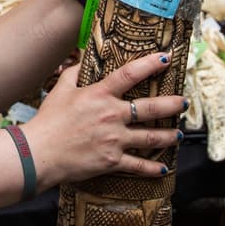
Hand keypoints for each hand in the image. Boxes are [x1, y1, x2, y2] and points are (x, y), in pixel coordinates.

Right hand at [25, 53, 182, 184]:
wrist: (40, 152)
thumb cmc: (49, 119)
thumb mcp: (60, 89)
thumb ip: (75, 72)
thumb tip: (83, 57)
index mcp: (100, 94)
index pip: (130, 74)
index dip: (150, 64)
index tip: (166, 58)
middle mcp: (112, 115)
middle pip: (150, 108)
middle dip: (172, 104)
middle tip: (184, 102)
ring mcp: (115, 139)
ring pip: (151, 137)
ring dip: (169, 136)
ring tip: (180, 134)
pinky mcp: (112, 160)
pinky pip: (138, 165)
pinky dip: (152, 168)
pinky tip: (163, 168)